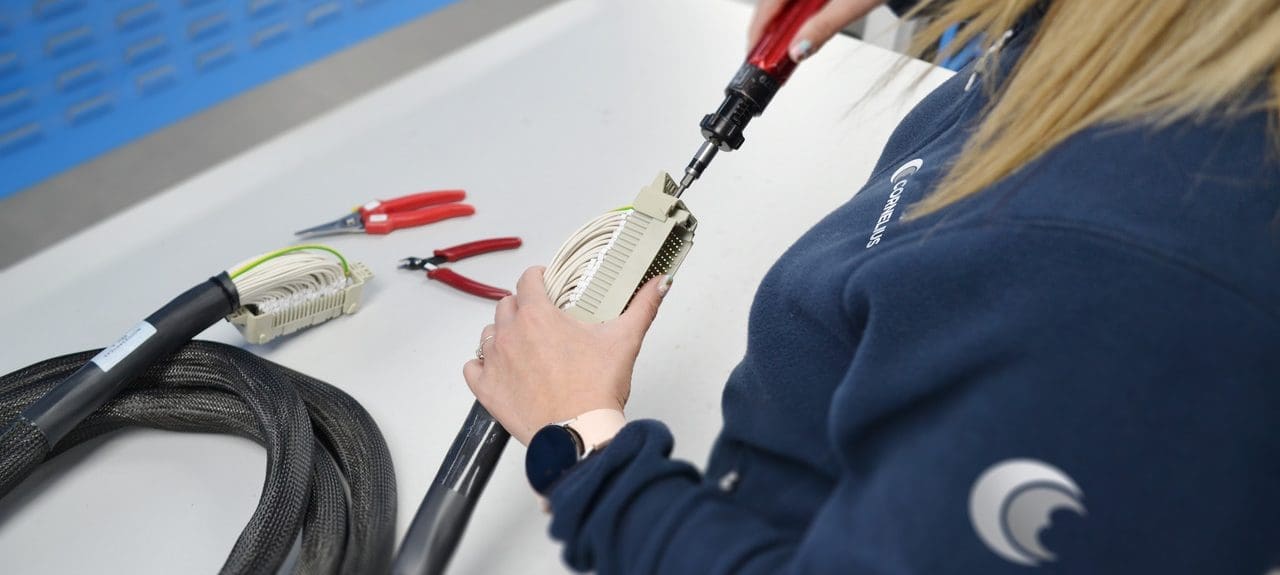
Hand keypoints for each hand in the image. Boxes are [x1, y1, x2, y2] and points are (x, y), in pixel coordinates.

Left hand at [463, 267, 669, 444]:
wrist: (579, 433)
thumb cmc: (596, 390)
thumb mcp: (625, 340)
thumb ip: (643, 306)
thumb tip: (659, 284)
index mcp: (538, 316)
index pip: (528, 280)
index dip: (538, 278)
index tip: (545, 283)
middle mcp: (510, 334)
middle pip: (507, 305)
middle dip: (522, 307)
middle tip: (541, 320)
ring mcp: (494, 362)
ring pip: (488, 334)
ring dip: (502, 334)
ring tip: (523, 345)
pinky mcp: (487, 390)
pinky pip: (472, 368)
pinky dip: (482, 365)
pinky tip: (499, 368)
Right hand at [748, 0, 884, 61]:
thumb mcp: (853, 4)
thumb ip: (823, 28)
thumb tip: (798, 51)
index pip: (768, 2)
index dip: (758, 30)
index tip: (753, 54)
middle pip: (773, 1)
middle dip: (767, 29)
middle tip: (765, 58)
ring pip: (786, 0)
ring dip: (782, 22)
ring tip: (782, 47)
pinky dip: (796, 12)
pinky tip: (800, 26)